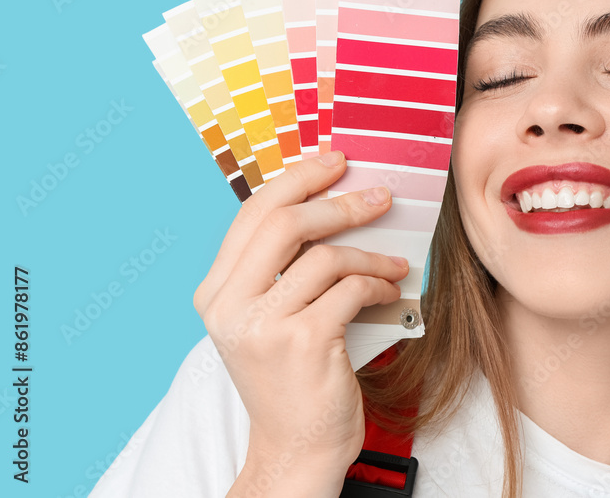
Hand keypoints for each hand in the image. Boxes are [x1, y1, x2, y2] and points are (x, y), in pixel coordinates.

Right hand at [193, 151, 409, 486]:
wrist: (297, 446)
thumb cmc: (293, 376)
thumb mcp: (270, 316)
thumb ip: (281, 268)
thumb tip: (330, 204)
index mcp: (216, 291)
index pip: (253, 214)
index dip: (297, 180)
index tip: (335, 163)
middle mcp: (229, 305)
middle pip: (285, 223)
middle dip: (339, 203)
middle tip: (379, 196)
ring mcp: (262, 324)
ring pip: (326, 257)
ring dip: (371, 255)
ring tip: (394, 264)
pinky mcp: (301, 342)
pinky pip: (350, 289)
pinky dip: (378, 284)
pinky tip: (389, 291)